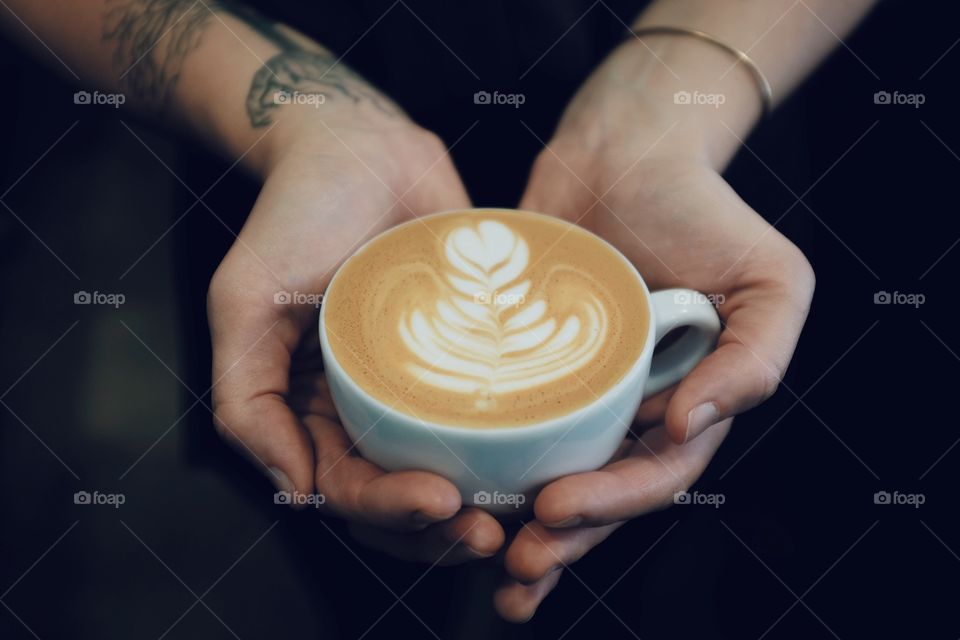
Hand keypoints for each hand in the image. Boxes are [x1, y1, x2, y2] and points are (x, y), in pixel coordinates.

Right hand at [207, 106, 503, 563]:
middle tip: (487, 534)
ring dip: (483, 506)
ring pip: (453, 472)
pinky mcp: (469, 356)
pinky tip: (551, 459)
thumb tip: (293, 488)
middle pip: (403, 499)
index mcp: (311, 411)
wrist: (363, 147)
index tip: (438, 503)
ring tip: (522, 514)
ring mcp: (422, 387)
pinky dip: (517, 446)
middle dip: (440, 530)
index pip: (345, 489)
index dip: (388, 511)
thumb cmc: (296, 216)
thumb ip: (246, 398)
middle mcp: (367, 410)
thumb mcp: (244, 301)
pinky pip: (494, 414)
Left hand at [494, 41, 814, 618]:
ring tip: (482, 552)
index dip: (610, 506)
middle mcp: (626, 405)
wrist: (626, 147)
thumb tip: (692, 427)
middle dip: (560, 536)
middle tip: (517, 562)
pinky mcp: (521, 358)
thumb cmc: (703, 208)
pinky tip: (443, 485)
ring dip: (517, 521)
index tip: (556, 509)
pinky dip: (479, 455)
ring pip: (545, 468)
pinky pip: (499, 413)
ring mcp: (572, 385)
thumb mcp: (770, 279)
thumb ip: (757, 360)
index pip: (653, 475)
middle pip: (595, 491)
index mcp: (685, 402)